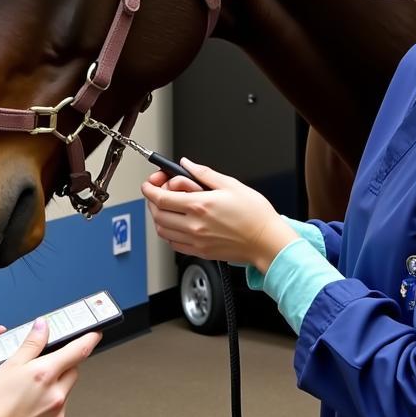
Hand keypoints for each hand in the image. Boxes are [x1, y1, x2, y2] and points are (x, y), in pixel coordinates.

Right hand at [0, 317, 100, 416]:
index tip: (94, 334)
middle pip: (72, 373)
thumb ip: (31, 344)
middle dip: (62, 367)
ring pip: (62, 395)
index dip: (89, 339)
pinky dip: (45, 410)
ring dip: (52, 390)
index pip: (78, 351)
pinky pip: (54, 416)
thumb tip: (43, 326)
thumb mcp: (8, 366)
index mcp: (46, 374)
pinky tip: (25, 411)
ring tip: (25, 394)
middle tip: (42, 366)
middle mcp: (56, 396)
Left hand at [141, 158, 296, 272]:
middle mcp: (194, 225)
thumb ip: (203, 173)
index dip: (149, 188)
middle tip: (161, 191)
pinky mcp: (200, 252)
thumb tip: (186, 164)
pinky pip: (173, 244)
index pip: (160, 198)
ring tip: (170, 207)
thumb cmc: (255, 215)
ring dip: (160, 217)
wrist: (266, 241)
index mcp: (199, 205)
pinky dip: (169, 233)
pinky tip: (179, 224)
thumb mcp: (230, 184)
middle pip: (157, 214)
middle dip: (153, 200)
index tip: (149, 183)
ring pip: (162, 231)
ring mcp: (196, 241)